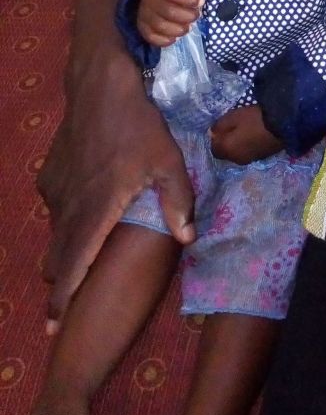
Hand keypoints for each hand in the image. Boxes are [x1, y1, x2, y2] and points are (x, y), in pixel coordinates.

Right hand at [38, 54, 194, 333]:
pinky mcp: (49, 175)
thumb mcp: (168, 161)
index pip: (73, 266)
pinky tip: (83, 213)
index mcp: (95, 211)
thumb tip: (188, 238)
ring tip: (77, 263)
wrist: (99, 87)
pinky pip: (56, 207)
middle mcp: (68, 207)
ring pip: (55, 233)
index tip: (52, 326)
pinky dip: (66, 219)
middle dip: (61, 283)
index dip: (62, 299)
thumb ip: (178, 201)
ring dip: (65, 249)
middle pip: (57, 258)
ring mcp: (55, 190)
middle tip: (65, 306)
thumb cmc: (139, 126)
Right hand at [137, 0, 203, 47]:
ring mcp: (143, 14)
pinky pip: (150, 37)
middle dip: (187, 16)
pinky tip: (175, 38)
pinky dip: (164, 40)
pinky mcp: (142, 27)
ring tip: (189, 27)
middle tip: (197, 15)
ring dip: (178, 29)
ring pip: (160, 25)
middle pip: (168, 11)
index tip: (201, 1)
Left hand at [210, 105, 283, 164]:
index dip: (216, 138)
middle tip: (233, 128)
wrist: (282, 125)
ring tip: (245, 131)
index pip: (214, 149)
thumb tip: (212, 133)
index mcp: (227, 150)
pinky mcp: (261, 157)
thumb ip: (219, 125)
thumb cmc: (254, 119)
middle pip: (226, 153)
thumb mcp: (233, 116)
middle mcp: (235, 159)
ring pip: (237, 153)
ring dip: (238, 145)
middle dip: (227, 142)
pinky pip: (248, 152)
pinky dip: (248, 146)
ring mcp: (249, 160)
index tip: (222, 127)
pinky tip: (255, 136)